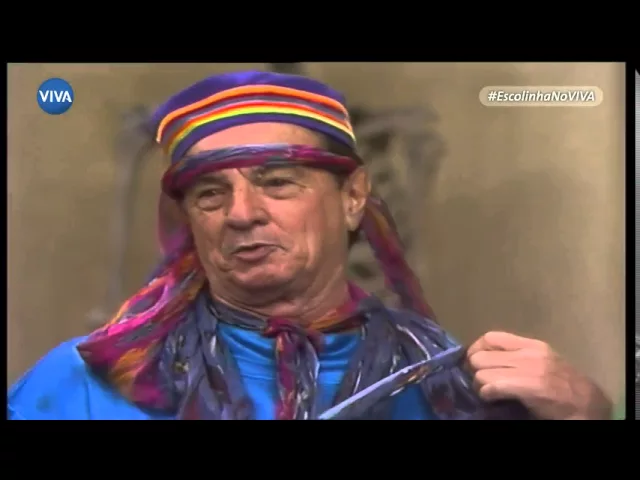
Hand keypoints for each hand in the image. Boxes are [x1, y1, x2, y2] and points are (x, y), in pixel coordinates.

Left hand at [466, 331, 611, 419]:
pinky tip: (491, 398)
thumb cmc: (563, 384)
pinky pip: (492, 386)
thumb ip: (518, 355)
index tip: (473, 362)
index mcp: (531, 345)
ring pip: (482, 372)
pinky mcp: (529, 387)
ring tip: (486, 391)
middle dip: (474, 370)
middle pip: (481, 356)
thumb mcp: (542, 361)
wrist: (587, 404)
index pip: (491, 338)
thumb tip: (486, 357)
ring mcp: (529, 370)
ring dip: (480, 384)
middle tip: (480, 380)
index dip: (475, 349)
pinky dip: (486, 394)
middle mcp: (529, 354)